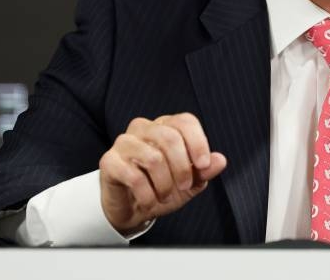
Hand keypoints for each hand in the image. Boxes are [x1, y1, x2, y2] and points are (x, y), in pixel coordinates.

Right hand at [99, 113, 226, 234]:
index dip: (198, 142)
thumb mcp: (189, 183)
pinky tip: (149, 201)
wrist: (131, 208)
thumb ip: (204, 170)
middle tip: (184, 187)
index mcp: (165, 127)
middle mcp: (143, 128)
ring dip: (164, 185)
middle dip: (182, 168)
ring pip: (153, 158)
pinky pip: (134, 176)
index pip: (185, 121)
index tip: (202, 165)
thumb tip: (220, 160)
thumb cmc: (160, 188)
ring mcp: (124, 142)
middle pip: (170, 138)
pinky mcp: (109, 161)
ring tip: (164, 196)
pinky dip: (147, 195)